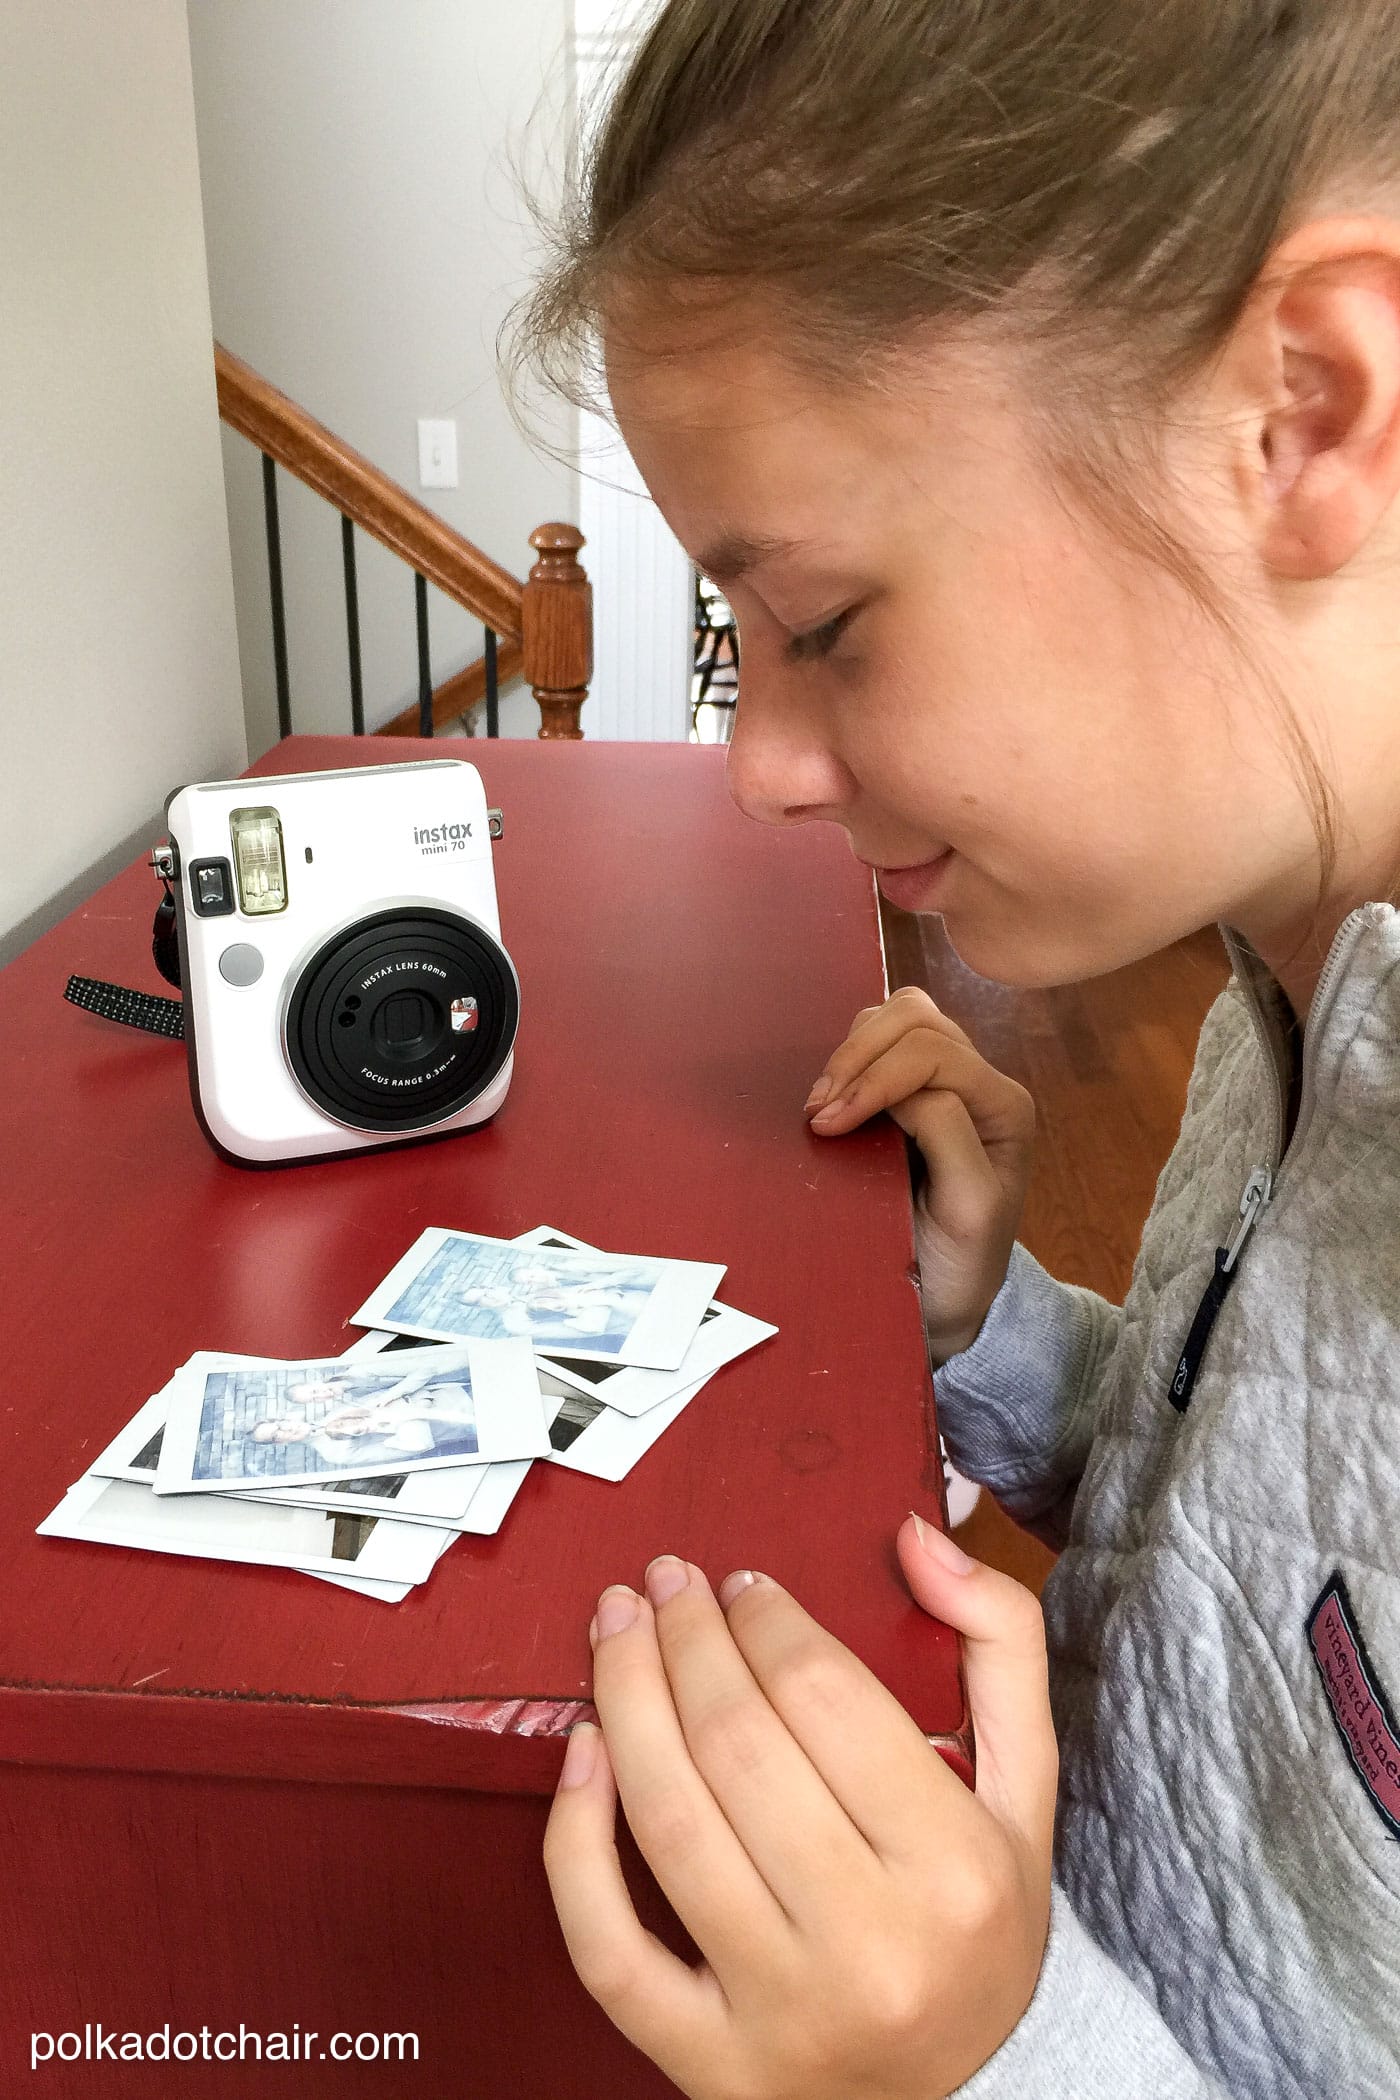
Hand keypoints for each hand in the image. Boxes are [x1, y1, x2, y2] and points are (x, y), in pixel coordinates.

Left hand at [544, 1516, 1056, 2099]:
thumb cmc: (979, 1925)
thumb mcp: (1026, 1791)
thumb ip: (999, 1645)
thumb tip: (918, 1532)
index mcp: (957, 1869)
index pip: (826, 1698)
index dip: (766, 1620)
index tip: (742, 1586)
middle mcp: (872, 1946)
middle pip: (738, 1746)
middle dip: (687, 1639)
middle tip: (664, 1582)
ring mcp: (780, 2012)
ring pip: (667, 1823)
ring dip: (624, 1701)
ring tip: (614, 1630)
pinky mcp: (706, 2064)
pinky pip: (607, 1942)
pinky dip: (574, 1839)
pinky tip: (579, 1750)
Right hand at [804, 988, 1034, 1362]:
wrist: (949, 1302)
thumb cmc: (960, 1264)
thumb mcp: (969, 1207)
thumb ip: (947, 1134)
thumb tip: (902, 1092)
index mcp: (1004, 1107)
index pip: (932, 1054)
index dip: (872, 1080)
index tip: (824, 1127)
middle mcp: (982, 1083)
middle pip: (916, 1018)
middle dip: (857, 1056)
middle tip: (816, 1112)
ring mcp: (949, 1081)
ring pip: (899, 1017)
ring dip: (853, 1050)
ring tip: (822, 1103)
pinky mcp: (915, 1089)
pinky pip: (881, 1041)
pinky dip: (851, 1055)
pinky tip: (833, 1097)